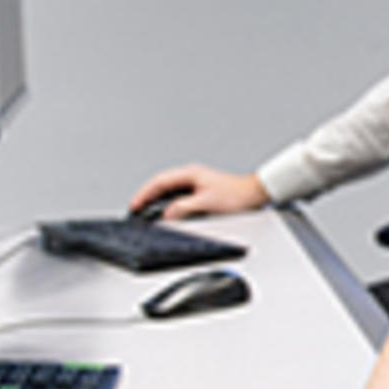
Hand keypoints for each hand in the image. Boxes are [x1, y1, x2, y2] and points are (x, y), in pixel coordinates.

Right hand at [129, 164, 268, 217]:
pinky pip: (177, 197)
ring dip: (156, 201)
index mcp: (190, 174)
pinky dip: (167, 205)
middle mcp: (191, 176)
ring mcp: (195, 183)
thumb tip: (166, 214)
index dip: (144, 194)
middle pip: (161, 185)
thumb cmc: (236, 196)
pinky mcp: (200, 192)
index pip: (159, 182)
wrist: (254, 195)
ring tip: (146, 212)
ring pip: (168, 191)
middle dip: (146, 197)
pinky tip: (165, 214)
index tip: (135, 205)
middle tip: (135, 210)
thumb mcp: (206, 204)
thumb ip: (184, 208)